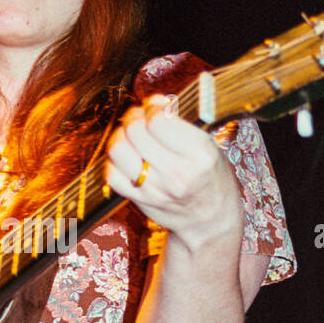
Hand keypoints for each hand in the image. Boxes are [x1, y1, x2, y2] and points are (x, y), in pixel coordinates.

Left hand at [105, 93, 243, 252]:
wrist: (210, 219)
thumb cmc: (211, 177)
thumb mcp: (210, 146)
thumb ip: (183, 125)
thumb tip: (155, 103)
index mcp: (200, 155)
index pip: (159, 120)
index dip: (153, 106)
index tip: (156, 105)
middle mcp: (177, 173)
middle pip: (136, 131)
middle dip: (135, 116)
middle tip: (140, 116)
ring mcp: (156, 189)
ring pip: (118, 150)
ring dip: (121, 135)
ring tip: (130, 133)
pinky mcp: (140, 200)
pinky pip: (112, 174)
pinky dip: (114, 161)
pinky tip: (126, 156)